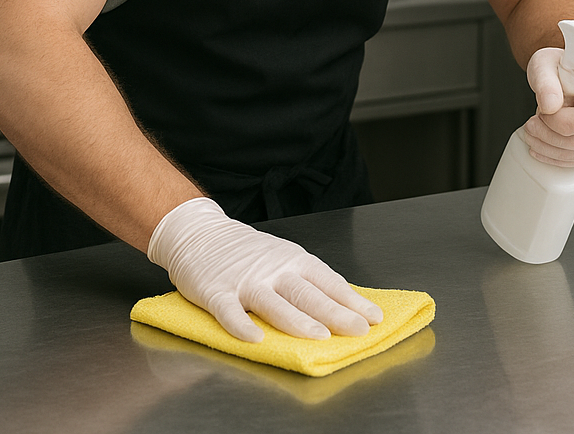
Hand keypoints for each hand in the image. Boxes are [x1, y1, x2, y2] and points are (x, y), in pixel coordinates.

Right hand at [147, 197, 382, 341]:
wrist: (199, 233)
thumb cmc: (247, 252)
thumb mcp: (284, 257)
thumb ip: (309, 281)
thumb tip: (346, 307)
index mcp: (293, 260)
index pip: (328, 281)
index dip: (352, 300)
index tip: (374, 317)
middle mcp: (273, 269)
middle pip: (307, 293)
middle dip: (335, 313)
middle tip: (358, 330)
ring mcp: (244, 281)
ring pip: (274, 303)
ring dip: (297, 320)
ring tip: (319, 337)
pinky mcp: (216, 292)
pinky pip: (229, 311)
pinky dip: (241, 325)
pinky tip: (254, 339)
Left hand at [521, 46, 573, 166]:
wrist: (559, 72)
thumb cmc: (557, 65)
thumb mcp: (546, 64)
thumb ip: (546, 82)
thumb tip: (550, 106)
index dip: (568, 121)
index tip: (543, 112)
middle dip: (554, 136)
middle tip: (531, 125)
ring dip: (552, 149)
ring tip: (532, 134)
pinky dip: (556, 157)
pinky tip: (539, 149)